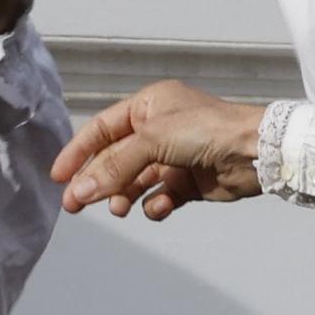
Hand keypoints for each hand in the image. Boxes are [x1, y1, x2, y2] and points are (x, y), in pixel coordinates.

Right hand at [53, 80, 267, 219]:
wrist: (256, 152)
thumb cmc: (209, 130)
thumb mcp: (153, 140)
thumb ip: (115, 167)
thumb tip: (80, 191)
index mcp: (150, 106)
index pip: (102, 129)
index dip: (78, 152)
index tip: (58, 178)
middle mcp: (161, 129)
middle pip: (115, 159)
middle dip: (97, 181)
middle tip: (75, 205)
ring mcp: (176, 156)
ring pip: (135, 180)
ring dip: (123, 195)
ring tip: (119, 208)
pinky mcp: (190, 181)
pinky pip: (160, 196)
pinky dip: (155, 205)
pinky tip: (158, 207)